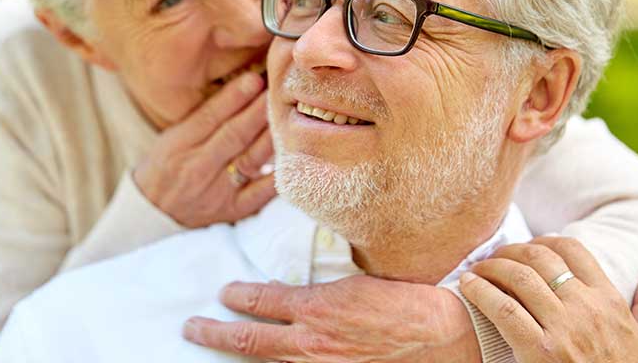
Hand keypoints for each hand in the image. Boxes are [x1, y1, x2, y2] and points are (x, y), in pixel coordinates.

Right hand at [134, 71, 275, 227]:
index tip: (254, 78)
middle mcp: (197, 168)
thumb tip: (242, 87)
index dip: (234, 96)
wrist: (154, 212)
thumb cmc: (165, 166)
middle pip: (233, 135)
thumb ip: (203, 116)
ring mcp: (217, 191)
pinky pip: (260, 193)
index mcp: (178, 145)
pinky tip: (291, 156)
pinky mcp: (232, 209)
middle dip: (258, 110)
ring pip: (250, 160)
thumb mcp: (172, 136)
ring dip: (271, 136)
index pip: (209, 116)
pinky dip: (276, 175)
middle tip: (277, 90)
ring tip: (287, 116)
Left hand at [182, 275, 483, 362]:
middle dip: (215, 333)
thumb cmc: (407, 301)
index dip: (238, 296)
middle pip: (249, 340)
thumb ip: (320, 290)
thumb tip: (293, 293)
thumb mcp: (358, 283)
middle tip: (191, 328)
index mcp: (318, 307)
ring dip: (239, 356)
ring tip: (215, 347)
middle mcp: (312, 342)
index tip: (224, 292)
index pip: (262, 300)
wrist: (445, 336)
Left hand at [460, 236, 637, 362]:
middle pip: (538, 257)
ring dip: (490, 267)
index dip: (543, 241)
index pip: (572, 250)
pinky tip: (468, 286)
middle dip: (510, 251)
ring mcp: (562, 329)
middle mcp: (586, 309)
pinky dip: (480, 291)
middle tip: (494, 258)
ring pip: (517, 277)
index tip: (527, 247)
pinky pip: (503, 309)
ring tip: (477, 270)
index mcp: (610, 302)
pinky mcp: (539, 351)